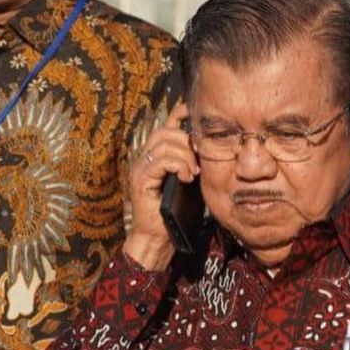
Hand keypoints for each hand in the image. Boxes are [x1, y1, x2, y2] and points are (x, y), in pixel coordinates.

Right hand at [124, 102, 198, 270]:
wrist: (158, 238)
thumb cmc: (175, 213)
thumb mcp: (188, 183)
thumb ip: (192, 164)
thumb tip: (209, 149)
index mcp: (155, 156)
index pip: (165, 126)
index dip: (178, 114)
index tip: (193, 111)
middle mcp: (144, 158)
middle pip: (166, 132)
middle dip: (187, 140)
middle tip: (199, 158)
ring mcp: (140, 167)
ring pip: (164, 143)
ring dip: (185, 155)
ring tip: (193, 172)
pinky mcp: (140, 179)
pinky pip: (161, 160)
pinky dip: (178, 165)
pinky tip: (186, 177)